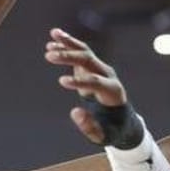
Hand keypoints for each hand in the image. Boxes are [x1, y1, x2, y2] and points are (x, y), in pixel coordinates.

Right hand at [44, 29, 146, 148]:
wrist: (120, 117)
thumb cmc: (111, 128)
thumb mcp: (102, 135)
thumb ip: (89, 127)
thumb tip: (75, 112)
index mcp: (112, 92)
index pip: (96, 82)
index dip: (80, 82)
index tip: (61, 81)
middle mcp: (108, 75)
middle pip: (89, 61)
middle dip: (69, 58)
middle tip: (49, 55)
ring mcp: (100, 68)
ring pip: (84, 51)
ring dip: (68, 44)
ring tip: (52, 36)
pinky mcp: (92, 66)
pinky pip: (79, 51)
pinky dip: (68, 43)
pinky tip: (54, 35)